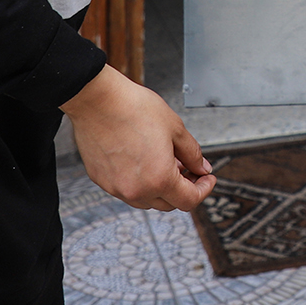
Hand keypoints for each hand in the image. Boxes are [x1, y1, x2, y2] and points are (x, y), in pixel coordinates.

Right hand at [62, 66, 214, 211]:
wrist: (98, 100)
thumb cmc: (134, 109)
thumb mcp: (175, 128)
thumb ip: (193, 153)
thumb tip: (201, 168)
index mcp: (159, 179)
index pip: (189, 200)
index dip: (203, 190)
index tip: (207, 179)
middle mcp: (136, 190)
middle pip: (169, 204)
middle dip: (184, 188)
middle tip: (189, 169)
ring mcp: (116, 188)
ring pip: (147, 199)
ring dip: (161, 187)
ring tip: (166, 162)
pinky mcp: (102, 181)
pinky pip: (127, 190)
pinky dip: (140, 182)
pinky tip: (144, 161)